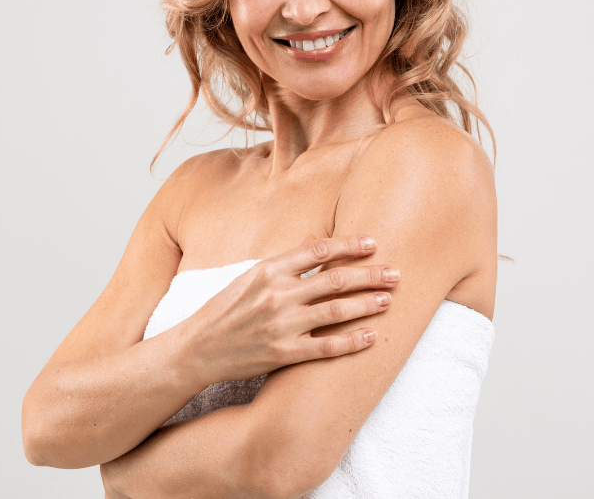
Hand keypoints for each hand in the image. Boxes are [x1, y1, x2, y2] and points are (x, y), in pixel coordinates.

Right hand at [184, 234, 400, 384]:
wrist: (197, 349)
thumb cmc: (225, 309)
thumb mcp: (250, 276)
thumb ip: (286, 262)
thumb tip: (316, 240)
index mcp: (269, 270)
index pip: (319, 251)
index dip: (350, 245)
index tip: (373, 243)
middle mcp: (277, 294)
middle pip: (335, 279)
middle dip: (370, 274)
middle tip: (396, 272)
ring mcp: (282, 325)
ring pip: (336, 311)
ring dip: (367, 304)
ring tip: (389, 299)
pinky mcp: (283, 354)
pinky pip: (326, 346)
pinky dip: (352, 341)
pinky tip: (372, 336)